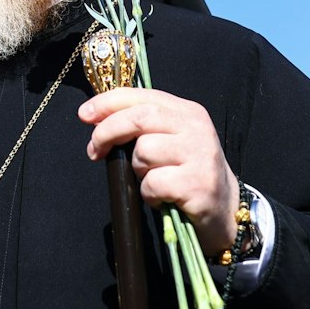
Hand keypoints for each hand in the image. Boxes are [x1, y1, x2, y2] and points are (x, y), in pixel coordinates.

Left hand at [80, 87, 238, 255]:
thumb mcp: (172, 142)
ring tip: (152, 181)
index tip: (84, 114)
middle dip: (108, 132)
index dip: (108, 102)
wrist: (225, 212)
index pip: (142, 96)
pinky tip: (162, 199)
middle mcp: (196, 128)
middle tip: (94, 150)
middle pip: (139, 118)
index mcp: (188, 112)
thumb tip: (97, 118)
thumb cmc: (188, 175)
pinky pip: (153, 183)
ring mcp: (200, 155)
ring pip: (144, 152)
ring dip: (138, 171)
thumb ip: (144, 127)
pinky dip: (149, 194)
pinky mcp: (198, 183)